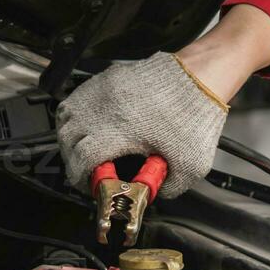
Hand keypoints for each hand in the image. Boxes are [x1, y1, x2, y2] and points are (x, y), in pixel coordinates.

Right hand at [56, 52, 228, 197]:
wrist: (202, 76)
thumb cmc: (195, 112)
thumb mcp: (189, 164)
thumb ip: (169, 187)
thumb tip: (154, 193)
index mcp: (119, 130)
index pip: (80, 158)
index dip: (80, 178)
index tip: (89, 184)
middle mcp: (105, 107)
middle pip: (67, 137)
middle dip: (72, 159)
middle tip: (87, 170)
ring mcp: (104, 88)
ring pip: (66, 114)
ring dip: (71, 135)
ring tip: (85, 148)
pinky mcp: (110, 77)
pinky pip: (80, 96)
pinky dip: (78, 113)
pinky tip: (92, 124)